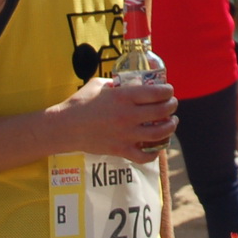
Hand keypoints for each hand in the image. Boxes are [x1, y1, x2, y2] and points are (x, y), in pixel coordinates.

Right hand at [52, 76, 177, 158]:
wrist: (65, 127)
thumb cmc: (80, 103)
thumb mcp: (99, 84)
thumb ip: (116, 83)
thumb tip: (128, 82)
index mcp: (124, 96)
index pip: (157, 93)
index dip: (168, 91)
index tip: (169, 91)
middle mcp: (128, 115)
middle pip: (162, 112)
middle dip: (172, 106)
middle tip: (172, 105)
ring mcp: (125, 134)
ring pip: (159, 133)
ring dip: (170, 127)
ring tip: (171, 122)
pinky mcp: (121, 150)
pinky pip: (144, 156)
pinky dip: (154, 153)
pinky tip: (157, 146)